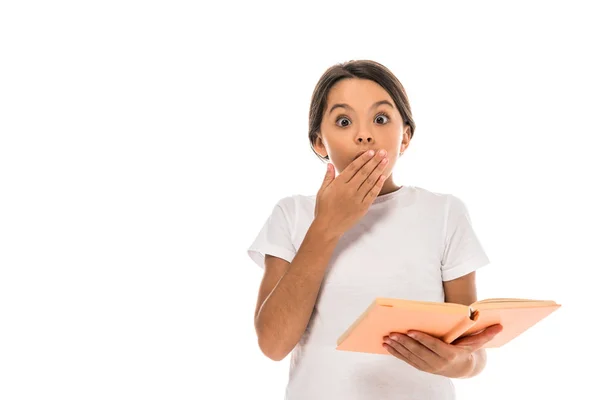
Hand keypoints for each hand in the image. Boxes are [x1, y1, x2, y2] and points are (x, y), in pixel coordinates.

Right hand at [314, 149, 388, 237]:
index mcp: (339, 184)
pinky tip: (383, 177)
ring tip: (386, 161)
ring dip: (379, 170)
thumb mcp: (322, 191)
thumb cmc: (323, 209)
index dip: (363, 159)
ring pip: (370, 181)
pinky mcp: (362, 207)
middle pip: (364, 172)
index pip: (353, 168)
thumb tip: (329, 164)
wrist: (328, 227)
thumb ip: (328, 177)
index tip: (371, 152)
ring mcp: (357, 199)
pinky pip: (372, 194)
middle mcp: (349, 190)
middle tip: (383, 152)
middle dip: (374, 161)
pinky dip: (378, 185)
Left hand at [382, 324, 502, 377]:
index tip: (411, 331)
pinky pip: (406, 360)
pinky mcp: (421, 367)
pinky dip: (396, 353)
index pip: (434, 347)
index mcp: (450, 355)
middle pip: (419, 352)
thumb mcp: (476, 343)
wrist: (462, 369)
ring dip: (397, 348)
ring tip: (387, 338)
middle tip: (392, 333)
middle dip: (404, 342)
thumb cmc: (467, 350)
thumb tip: (500, 326)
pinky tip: (387, 345)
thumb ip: (486, 335)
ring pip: (410, 357)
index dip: (422, 339)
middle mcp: (438, 363)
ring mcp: (428, 366)